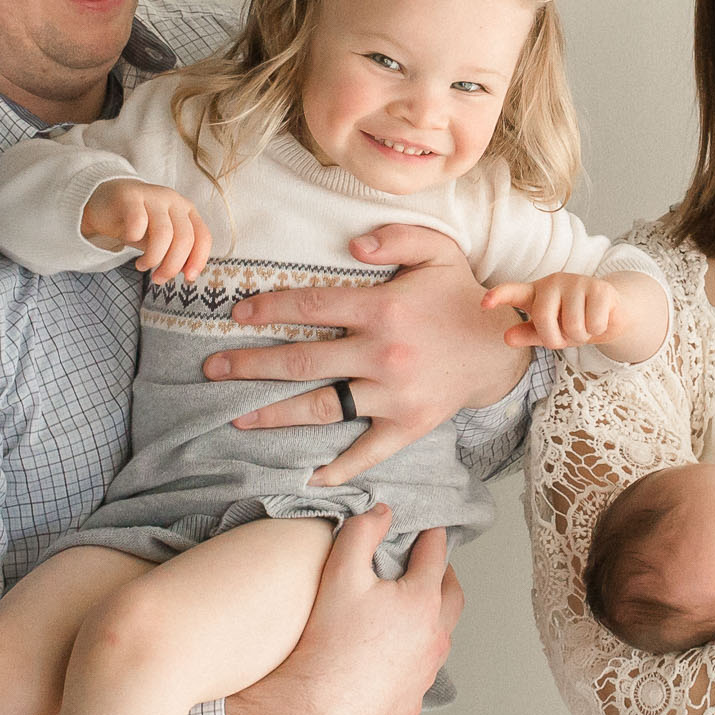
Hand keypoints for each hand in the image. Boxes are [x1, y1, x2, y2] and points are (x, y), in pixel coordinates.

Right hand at [80, 180, 210, 282]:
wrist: (107, 202)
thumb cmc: (140, 225)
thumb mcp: (161, 240)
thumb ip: (176, 253)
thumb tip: (188, 274)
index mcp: (188, 211)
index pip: (203, 237)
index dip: (198, 260)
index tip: (187, 279)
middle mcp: (175, 201)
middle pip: (184, 237)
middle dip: (172, 265)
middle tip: (159, 279)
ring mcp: (154, 196)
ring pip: (164, 233)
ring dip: (153, 257)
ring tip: (142, 266)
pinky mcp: (131, 196)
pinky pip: (138, 220)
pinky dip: (135, 236)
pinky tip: (129, 240)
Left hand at [209, 224, 529, 485]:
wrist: (502, 347)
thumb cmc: (461, 296)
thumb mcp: (437, 250)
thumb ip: (395, 237)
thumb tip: (351, 244)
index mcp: (383, 308)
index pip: (310, 306)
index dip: (269, 309)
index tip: (237, 314)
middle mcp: (382, 354)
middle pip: (301, 361)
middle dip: (251, 366)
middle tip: (212, 370)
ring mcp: (393, 395)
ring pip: (321, 407)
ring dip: (274, 415)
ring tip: (237, 419)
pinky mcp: (408, 425)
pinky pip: (366, 451)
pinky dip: (337, 468)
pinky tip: (306, 476)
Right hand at [225, 508, 463, 714]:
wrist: (316, 704)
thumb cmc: (329, 639)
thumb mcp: (340, 572)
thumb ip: (362, 532)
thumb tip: (383, 511)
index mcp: (423, 599)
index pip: (436, 555)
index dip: (433, 537)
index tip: (431, 529)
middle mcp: (435, 635)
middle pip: (452, 596)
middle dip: (444, 576)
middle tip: (431, 566)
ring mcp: (426, 671)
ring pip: (442, 636)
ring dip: (434, 618)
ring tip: (415, 608)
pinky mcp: (412, 699)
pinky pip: (422, 672)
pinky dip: (416, 656)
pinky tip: (396, 655)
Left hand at [484, 272, 621, 348]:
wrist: (611, 314)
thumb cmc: (573, 322)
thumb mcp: (549, 332)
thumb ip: (529, 334)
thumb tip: (507, 337)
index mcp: (535, 293)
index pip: (513, 292)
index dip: (499, 296)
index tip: (485, 303)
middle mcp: (553, 283)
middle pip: (543, 318)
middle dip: (556, 338)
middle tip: (566, 336)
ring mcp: (577, 282)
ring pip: (572, 326)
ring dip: (580, 336)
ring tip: (584, 326)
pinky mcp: (600, 287)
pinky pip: (593, 324)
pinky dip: (597, 331)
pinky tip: (599, 320)